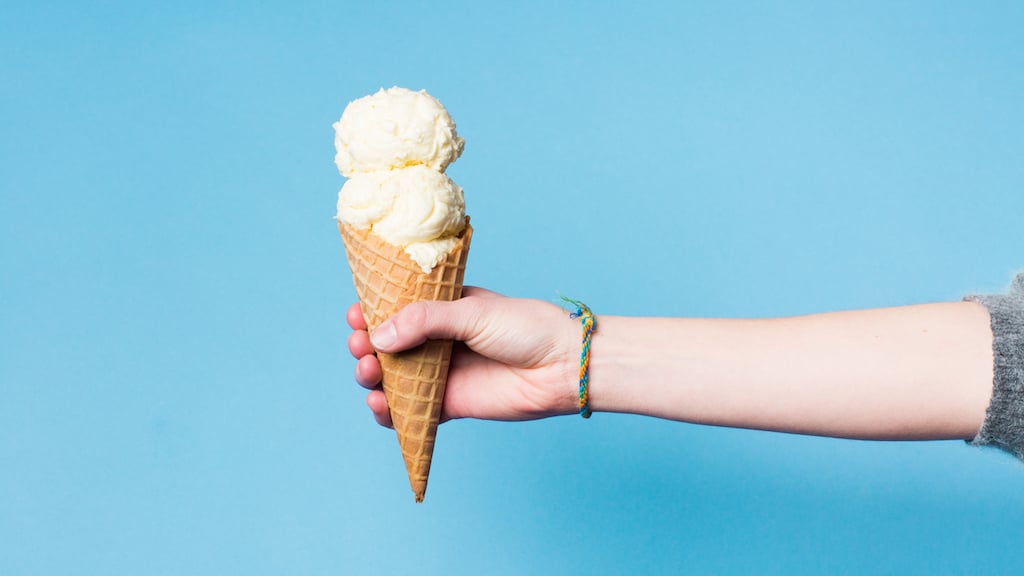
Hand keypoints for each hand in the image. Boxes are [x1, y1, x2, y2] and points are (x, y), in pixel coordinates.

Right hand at [347, 287, 579, 426]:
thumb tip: (379, 335)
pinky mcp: (449, 406)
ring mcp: (441, 375)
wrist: (562, 367)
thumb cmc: (526, 328)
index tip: (356, 314)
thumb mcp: (472, 312)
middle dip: (365, 346)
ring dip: (371, 377)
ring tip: (369, 372)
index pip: (396, 309)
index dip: (371, 313)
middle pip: (387, 346)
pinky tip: (378, 405)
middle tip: (361, 346)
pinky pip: (410, 413)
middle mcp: (438, 341)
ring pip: (392, 379)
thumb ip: (425, 320)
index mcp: (443, 309)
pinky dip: (388, 412)